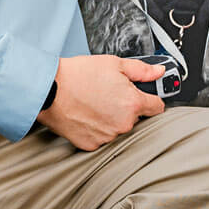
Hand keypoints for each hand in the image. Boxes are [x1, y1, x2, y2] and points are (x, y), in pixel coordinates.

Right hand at [36, 55, 164, 150]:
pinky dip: (97, 127)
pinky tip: (86, 113)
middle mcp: (123, 124)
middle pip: (135, 117)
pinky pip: (101, 136)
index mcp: (132, 104)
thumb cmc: (79, 74)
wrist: (50, 89)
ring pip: (118, 127)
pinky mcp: (91, 145)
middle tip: (109, 92)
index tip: (146, 96)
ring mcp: (107, 137)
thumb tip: (158, 72)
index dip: (152, 98)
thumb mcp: (114, 63)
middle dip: (127, 106)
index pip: (157, 107)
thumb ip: (142, 70)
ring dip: (111, 118)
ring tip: (94, 101)